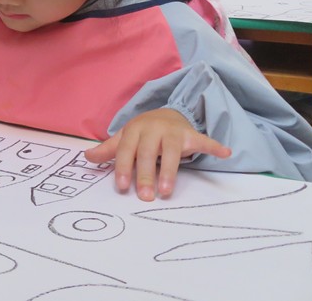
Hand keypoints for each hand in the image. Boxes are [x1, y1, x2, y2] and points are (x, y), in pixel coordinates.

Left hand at [84, 108, 230, 201]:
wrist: (167, 113)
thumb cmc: (143, 132)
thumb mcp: (125, 138)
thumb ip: (108, 150)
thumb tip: (86, 158)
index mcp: (134, 130)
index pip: (126, 150)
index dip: (124, 167)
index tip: (123, 187)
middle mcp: (153, 128)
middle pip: (148, 152)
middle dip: (146, 175)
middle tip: (146, 197)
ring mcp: (173, 131)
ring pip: (172, 151)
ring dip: (169, 170)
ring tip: (166, 191)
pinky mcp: (191, 134)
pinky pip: (203, 140)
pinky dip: (214, 146)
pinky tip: (225, 153)